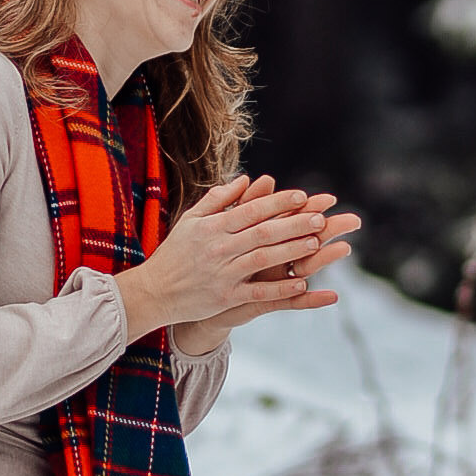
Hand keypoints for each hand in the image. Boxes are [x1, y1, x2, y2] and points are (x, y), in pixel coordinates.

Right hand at [115, 173, 359, 350]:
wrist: (154, 291)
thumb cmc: (175, 252)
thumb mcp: (191, 219)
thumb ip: (219, 199)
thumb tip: (246, 178)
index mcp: (213, 226)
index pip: (252, 210)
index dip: (278, 203)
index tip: (303, 196)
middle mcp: (219, 247)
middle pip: (264, 232)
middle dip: (294, 224)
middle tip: (321, 218)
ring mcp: (224, 273)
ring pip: (264, 259)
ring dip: (292, 250)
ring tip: (317, 243)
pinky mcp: (226, 297)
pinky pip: (258, 292)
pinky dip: (280, 288)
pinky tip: (302, 283)